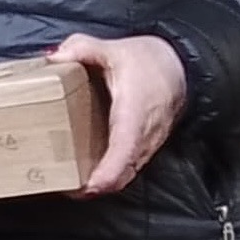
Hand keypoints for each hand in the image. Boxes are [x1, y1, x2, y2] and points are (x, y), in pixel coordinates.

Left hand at [52, 32, 188, 197]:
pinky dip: (111, 175)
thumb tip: (56, 57)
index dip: (108, 171)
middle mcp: (144, 133)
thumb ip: (83, 49)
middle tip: (66, 190)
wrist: (184, 65)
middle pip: (124, 171)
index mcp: (135, 110)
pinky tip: (88, 174)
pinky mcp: (146, 145)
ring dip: (103, 183)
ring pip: (127, 173)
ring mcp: (147, 142)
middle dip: (97, 186)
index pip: (125, 148)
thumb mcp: (115, 49)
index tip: (89, 186)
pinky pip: (130, 166)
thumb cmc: (152, 61)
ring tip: (71, 187)